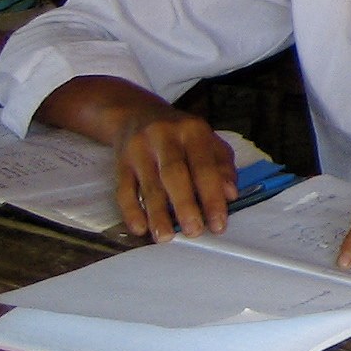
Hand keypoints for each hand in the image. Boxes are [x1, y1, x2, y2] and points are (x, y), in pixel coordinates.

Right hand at [111, 104, 235, 238]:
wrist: (136, 114)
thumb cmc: (182, 134)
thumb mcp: (208, 141)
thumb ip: (222, 166)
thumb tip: (231, 194)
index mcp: (193, 131)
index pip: (205, 166)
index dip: (212, 197)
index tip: (219, 223)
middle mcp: (165, 137)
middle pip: (174, 174)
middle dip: (185, 205)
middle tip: (194, 232)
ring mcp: (139, 149)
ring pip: (148, 185)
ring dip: (157, 214)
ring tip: (165, 237)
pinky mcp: (120, 162)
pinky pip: (123, 189)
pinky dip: (131, 211)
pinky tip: (140, 228)